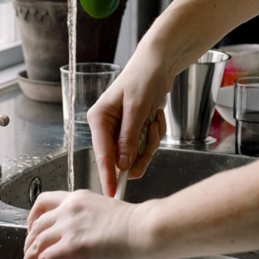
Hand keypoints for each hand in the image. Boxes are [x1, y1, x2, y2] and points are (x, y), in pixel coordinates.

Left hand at [22, 190, 152, 258]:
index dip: (32, 220)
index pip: (43, 202)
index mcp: (78, 199)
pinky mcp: (73, 245)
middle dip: (29, 245)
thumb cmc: (140, 227)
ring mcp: (69, 226)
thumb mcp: (113, 222)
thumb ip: (103, 240)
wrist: (147, 229)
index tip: (32, 233)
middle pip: (35, 226)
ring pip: (35, 245)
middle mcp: (69, 209)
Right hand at [86, 54, 173, 196]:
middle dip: (141, 150)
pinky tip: (156, 116)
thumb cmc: (144, 78)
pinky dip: (155, 135)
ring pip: (136, 155)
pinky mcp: (134, 131)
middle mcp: (106, 127)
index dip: (108, 175)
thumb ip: (128, 137)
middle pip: (122, 159)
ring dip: (151, 141)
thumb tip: (122, 164)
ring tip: (154, 118)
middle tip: (152, 131)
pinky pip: (145, 146)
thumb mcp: (137, 107)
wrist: (159, 64)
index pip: (102, 154)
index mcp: (99, 119)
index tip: (111, 194)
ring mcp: (120, 131)